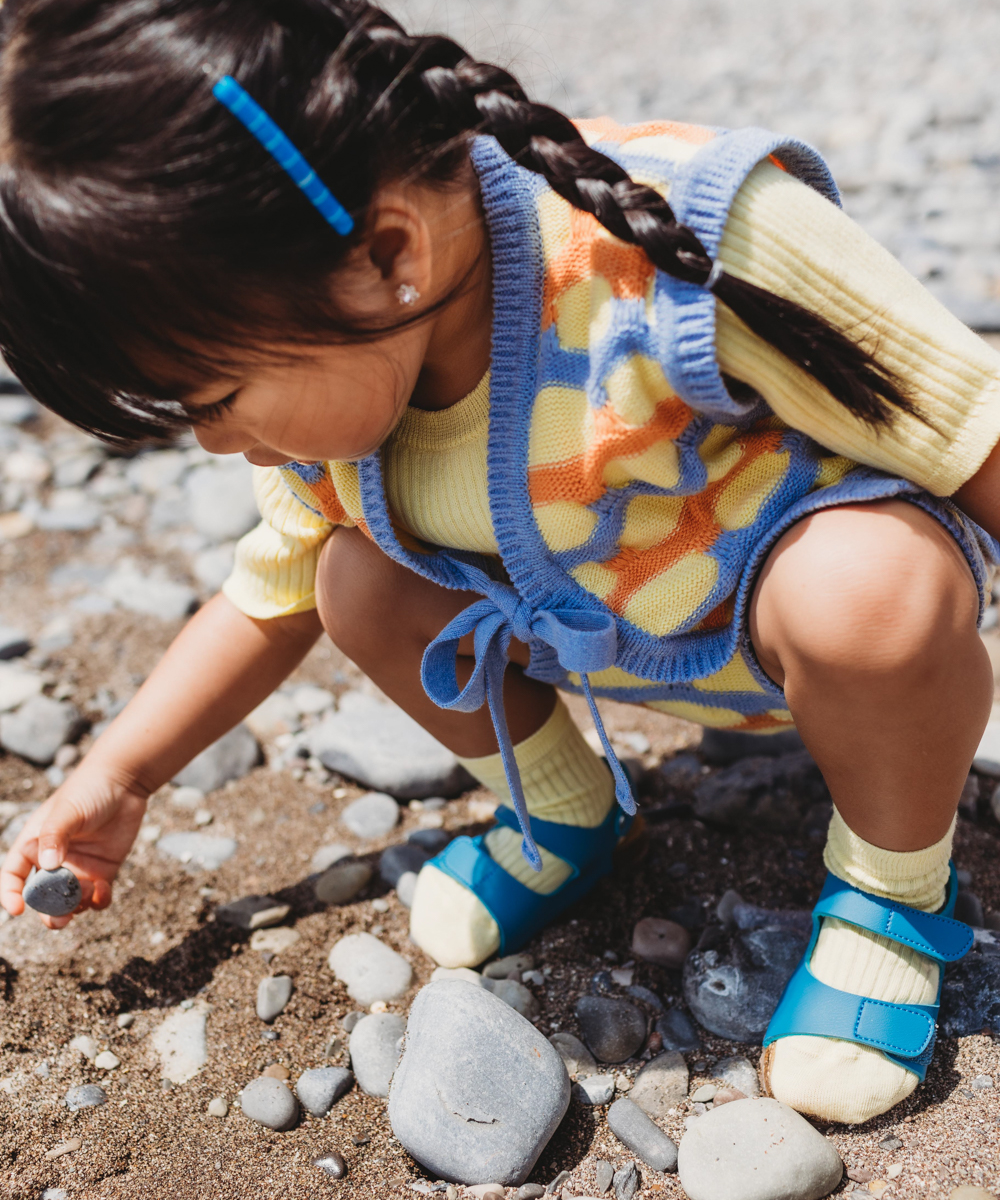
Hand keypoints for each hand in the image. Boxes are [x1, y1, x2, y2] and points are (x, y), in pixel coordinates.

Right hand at [0, 769, 147, 928]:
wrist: (124, 782)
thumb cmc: (88, 790)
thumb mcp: (67, 811)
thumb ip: (55, 836)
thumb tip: (48, 864)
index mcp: (34, 846)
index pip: (13, 876)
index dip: (10, 894)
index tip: (17, 910)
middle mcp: (53, 862)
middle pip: (42, 898)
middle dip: (48, 912)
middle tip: (59, 919)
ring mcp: (78, 869)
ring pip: (70, 902)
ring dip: (76, 906)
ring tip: (87, 893)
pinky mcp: (102, 872)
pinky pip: (96, 897)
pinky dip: (98, 900)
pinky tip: (103, 890)